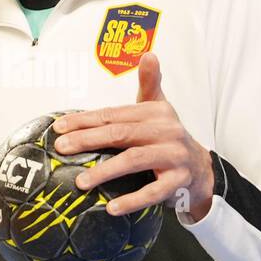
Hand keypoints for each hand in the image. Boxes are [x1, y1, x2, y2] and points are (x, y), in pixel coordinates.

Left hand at [49, 52, 215, 221]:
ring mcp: (174, 155)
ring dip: (106, 171)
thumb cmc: (168, 137)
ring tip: (81, 182)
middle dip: (87, 140)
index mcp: (156, 112)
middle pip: (120, 133)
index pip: (114, 114)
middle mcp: (167, 130)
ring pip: (135, 160)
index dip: (85, 120)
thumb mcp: (160, 108)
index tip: (59, 127)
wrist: (200, 168)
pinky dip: (132, 200)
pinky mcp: (179, 180)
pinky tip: (112, 207)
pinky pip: (154, 191)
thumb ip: (150, 83)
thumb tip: (149, 53)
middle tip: (61, 148)